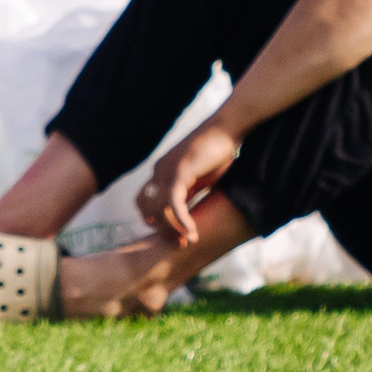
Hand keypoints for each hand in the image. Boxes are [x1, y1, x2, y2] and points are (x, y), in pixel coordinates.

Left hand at [137, 121, 241, 243]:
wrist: (228, 127)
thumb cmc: (219, 150)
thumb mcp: (200, 177)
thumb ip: (190, 192)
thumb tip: (190, 212)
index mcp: (161, 172)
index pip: (144, 202)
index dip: (154, 221)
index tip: (172, 233)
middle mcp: (158, 171)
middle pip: (147, 209)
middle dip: (162, 230)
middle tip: (180, 244)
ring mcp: (166, 170)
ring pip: (159, 209)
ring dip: (172, 229)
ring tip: (187, 241)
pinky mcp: (180, 170)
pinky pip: (174, 202)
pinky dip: (181, 220)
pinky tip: (192, 232)